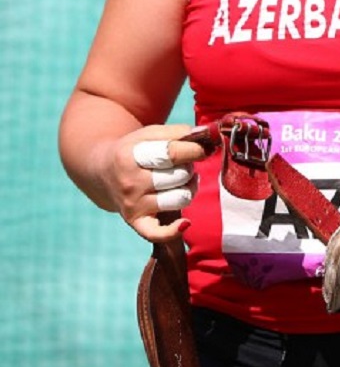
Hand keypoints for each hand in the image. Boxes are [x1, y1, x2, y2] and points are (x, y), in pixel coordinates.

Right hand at [105, 124, 208, 241]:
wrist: (104, 172)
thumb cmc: (135, 150)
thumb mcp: (150, 134)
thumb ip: (179, 132)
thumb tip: (208, 134)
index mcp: (131, 156)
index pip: (172, 153)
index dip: (195, 150)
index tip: (204, 147)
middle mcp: (130, 183)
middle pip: (180, 177)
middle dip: (189, 167)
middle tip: (182, 164)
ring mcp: (133, 205)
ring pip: (180, 199)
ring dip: (189, 188)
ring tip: (181, 181)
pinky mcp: (136, 222)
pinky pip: (159, 234)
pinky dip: (175, 230)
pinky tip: (185, 221)